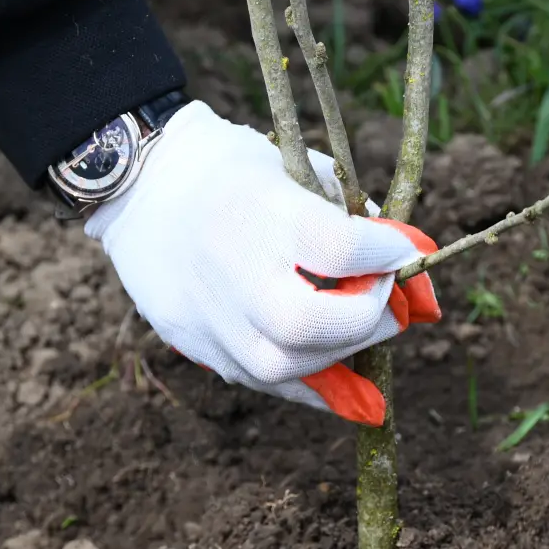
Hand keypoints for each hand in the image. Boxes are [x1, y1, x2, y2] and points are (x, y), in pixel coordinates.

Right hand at [84, 100, 438, 425]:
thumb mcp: (292, 166)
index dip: (388, 254)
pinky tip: (342, 371)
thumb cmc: (230, 170)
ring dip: (341, 351)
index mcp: (256, 207)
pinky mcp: (193, 343)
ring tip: (355, 323)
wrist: (141, 187)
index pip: (341, 248)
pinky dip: (312, 382)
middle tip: (382, 299)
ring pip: (286, 366)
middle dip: (367, 318)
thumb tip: (408, 261)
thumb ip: (349, 214)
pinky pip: (262, 383)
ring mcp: (205, 313)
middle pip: (311, 323)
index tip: (403, 252)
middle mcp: (228, 266)